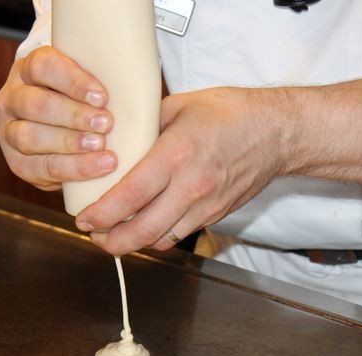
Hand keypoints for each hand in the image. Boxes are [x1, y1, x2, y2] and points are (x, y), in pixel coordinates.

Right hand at [0, 46, 117, 190]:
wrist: (62, 134)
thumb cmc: (83, 104)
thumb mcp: (86, 86)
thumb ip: (100, 85)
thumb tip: (137, 88)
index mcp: (28, 71)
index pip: (42, 66)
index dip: (72, 81)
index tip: (102, 96)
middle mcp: (12, 99)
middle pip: (35, 104)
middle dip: (73, 115)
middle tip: (106, 124)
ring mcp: (8, 132)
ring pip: (30, 137)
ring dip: (69, 142)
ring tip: (101, 146)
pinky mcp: (17, 163)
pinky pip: (40, 167)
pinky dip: (72, 168)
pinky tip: (97, 167)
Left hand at [75, 87, 288, 255]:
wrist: (277, 133)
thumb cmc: (231, 114)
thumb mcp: (180, 106)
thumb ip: (145, 124)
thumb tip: (116, 135)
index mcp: (177, 155)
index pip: (130, 195)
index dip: (102, 214)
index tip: (84, 219)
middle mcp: (191, 187)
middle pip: (142, 231)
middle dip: (111, 242)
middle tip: (94, 236)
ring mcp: (206, 206)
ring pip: (161, 240)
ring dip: (134, 243)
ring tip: (115, 235)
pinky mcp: (217, 215)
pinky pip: (180, 234)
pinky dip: (159, 235)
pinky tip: (146, 225)